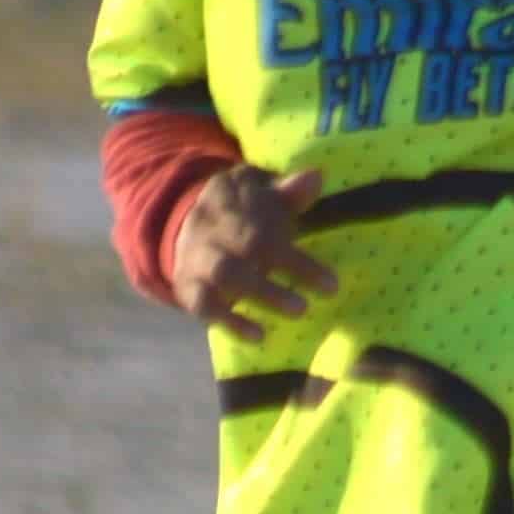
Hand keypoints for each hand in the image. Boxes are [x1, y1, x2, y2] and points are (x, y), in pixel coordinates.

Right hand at [167, 163, 339, 334]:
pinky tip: (258, 336)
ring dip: (263, 294)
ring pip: (227, 275)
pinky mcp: (187, 284)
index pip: (269, 223)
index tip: (330, 284)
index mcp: (233, 197)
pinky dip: (230, 322)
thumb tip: (316, 178)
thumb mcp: (263, 194)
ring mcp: (198, 255)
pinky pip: (204, 304)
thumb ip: (288, 192)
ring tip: (298, 311)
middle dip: (285, 271)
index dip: (298, 256)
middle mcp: (213, 225)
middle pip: (249, 246)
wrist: (183, 221)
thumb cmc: (242, 211)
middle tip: (312, 302)